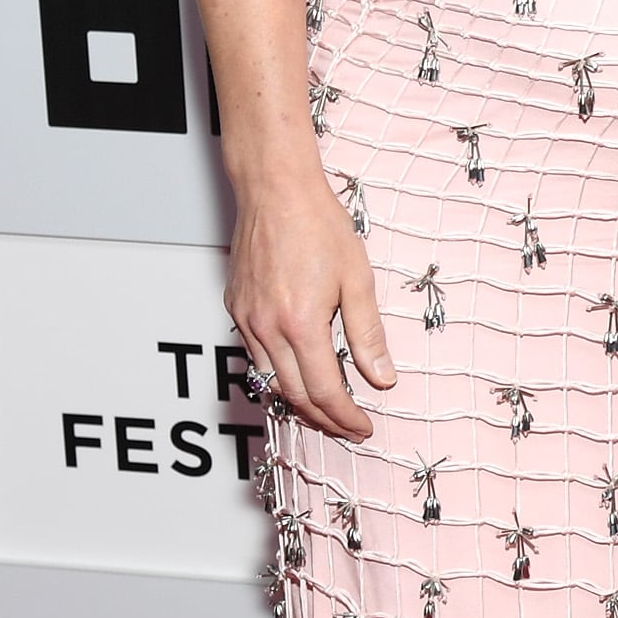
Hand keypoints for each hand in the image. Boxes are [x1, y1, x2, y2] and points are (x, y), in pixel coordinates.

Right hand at [227, 174, 395, 439]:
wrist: (276, 190)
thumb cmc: (319, 225)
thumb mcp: (358, 280)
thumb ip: (368, 334)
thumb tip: (382, 377)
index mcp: (301, 324)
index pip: (325, 391)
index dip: (345, 416)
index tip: (362, 426)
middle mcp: (267, 328)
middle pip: (294, 395)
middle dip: (323, 419)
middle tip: (348, 427)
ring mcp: (246, 319)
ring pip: (269, 381)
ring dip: (298, 402)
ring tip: (326, 410)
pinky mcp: (235, 308)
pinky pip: (255, 357)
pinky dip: (277, 374)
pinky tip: (297, 373)